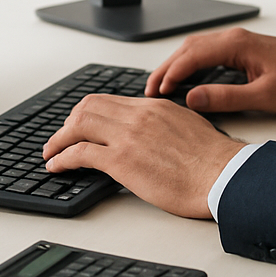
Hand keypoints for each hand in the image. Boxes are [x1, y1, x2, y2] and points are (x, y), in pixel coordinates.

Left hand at [42, 95, 243, 218]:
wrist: (224, 176)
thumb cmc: (214, 162)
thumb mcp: (189, 128)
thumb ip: (166, 125)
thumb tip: (155, 135)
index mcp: (155, 107)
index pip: (109, 100)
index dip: (87, 113)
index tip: (80, 125)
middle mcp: (139, 115)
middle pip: (88, 106)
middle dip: (68, 122)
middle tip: (60, 139)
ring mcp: (129, 136)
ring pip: (78, 124)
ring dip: (59, 139)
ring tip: (51, 153)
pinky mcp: (123, 160)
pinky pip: (80, 152)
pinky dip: (62, 158)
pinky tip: (57, 166)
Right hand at [146, 26, 275, 113]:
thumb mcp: (265, 97)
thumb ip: (227, 98)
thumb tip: (193, 98)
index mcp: (238, 44)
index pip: (192, 55)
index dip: (171, 73)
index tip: (157, 92)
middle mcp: (235, 38)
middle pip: (188, 48)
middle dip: (166, 68)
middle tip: (149, 91)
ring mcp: (238, 42)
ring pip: (196, 48)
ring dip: (176, 65)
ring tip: (160, 86)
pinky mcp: (241, 49)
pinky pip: (207, 52)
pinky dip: (190, 64)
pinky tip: (184, 78)